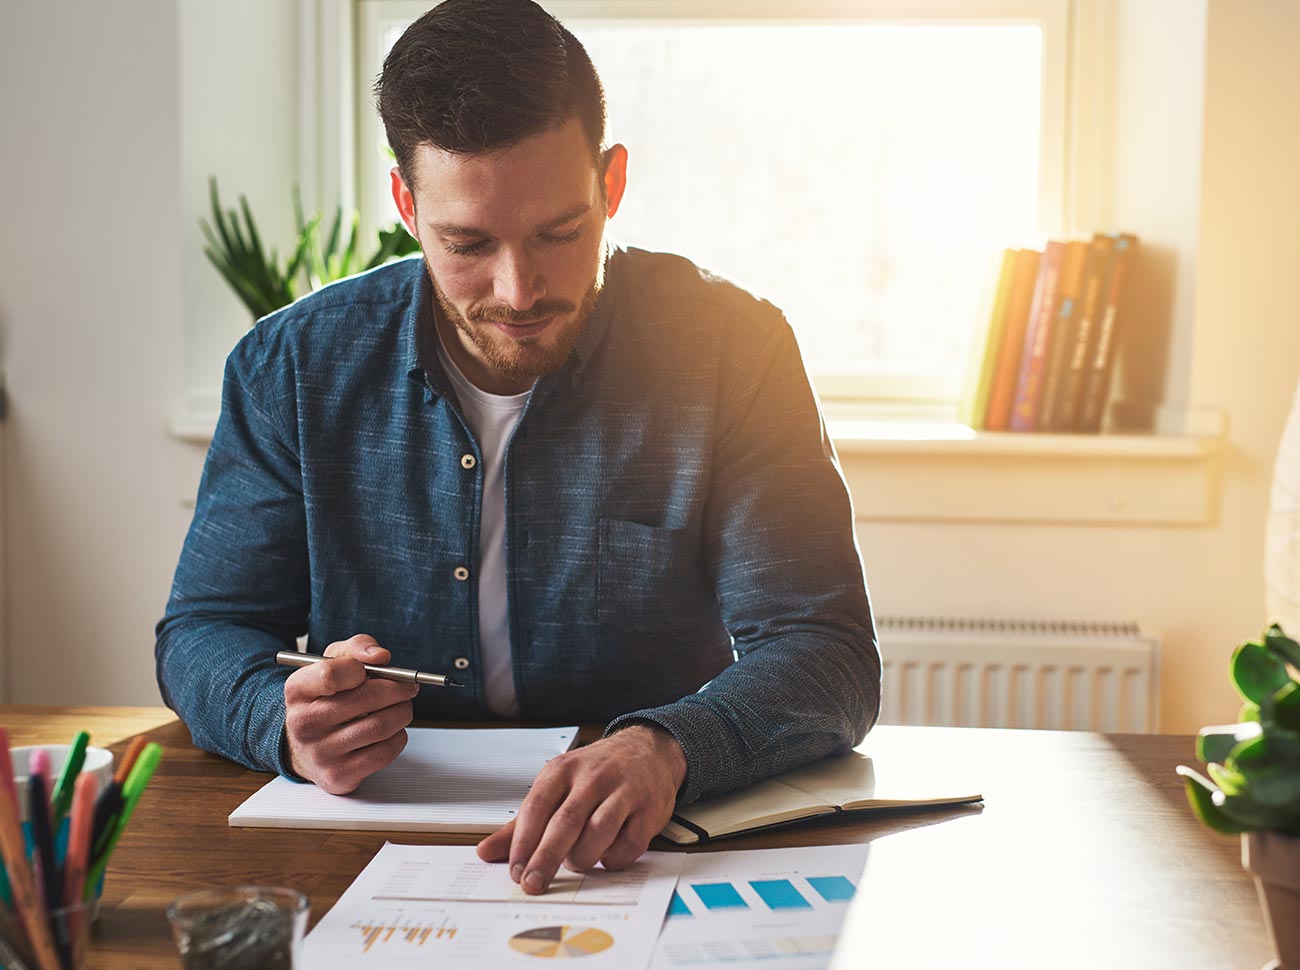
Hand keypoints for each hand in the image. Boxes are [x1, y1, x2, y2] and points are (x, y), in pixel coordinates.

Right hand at [282, 634, 418, 793]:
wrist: (304, 746)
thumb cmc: (325, 699)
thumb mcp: (332, 664)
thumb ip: (357, 648)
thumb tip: (380, 656)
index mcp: (297, 690)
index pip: (331, 674)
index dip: (361, 668)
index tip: (375, 669)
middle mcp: (303, 723)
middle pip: (365, 699)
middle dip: (398, 689)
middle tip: (408, 687)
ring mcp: (320, 753)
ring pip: (380, 726)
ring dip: (402, 712)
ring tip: (401, 707)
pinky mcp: (338, 775)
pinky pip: (384, 753)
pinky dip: (398, 737)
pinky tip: (391, 731)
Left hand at [476, 725, 686, 892]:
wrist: (647, 749)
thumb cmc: (595, 773)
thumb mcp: (555, 787)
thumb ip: (522, 823)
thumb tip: (486, 852)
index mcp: (563, 770)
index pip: (536, 807)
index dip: (523, 842)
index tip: (515, 870)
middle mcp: (593, 777)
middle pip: (565, 822)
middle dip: (546, 858)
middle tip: (533, 883)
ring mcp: (624, 791)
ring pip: (598, 832)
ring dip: (583, 857)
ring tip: (576, 863)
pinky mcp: (649, 809)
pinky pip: (630, 843)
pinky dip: (614, 858)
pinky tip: (606, 857)